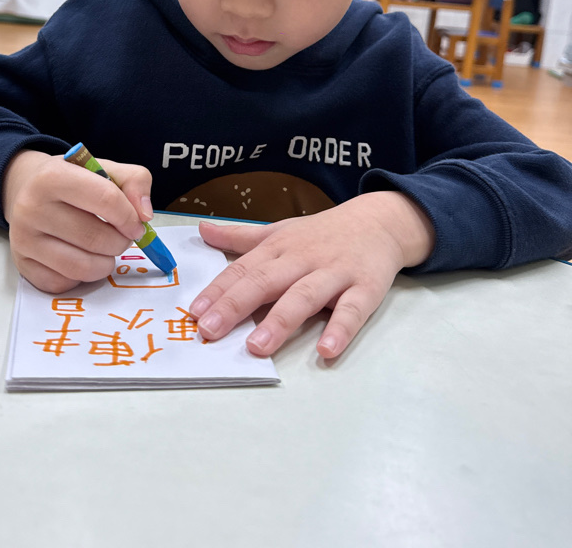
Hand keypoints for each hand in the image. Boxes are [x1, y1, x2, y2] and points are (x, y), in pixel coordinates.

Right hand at [2, 149, 152, 293]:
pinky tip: (82, 257)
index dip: (130, 217)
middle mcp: (31, 207)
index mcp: (53, 176)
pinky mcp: (23, 265)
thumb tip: (145, 215)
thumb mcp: (103, 167)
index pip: (106, 199)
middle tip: (122, 237)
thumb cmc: (72, 179)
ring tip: (106, 249)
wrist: (27, 188)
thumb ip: (135, 181)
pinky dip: (82, 276)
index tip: (137, 224)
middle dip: (120, 242)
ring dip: (106, 263)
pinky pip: (65, 283)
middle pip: (95, 238)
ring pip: (82, 267)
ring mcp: (24, 239)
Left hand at [189, 191, 434, 358]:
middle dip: (235, 306)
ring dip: (280, 322)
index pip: (242, 270)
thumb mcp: (280, 230)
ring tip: (257, 347)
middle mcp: (302, 259)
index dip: (218, 291)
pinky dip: (340, 330)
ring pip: (304, 297)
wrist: (378, 222)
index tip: (194, 313)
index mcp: (278, 247)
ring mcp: (334, 273)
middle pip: (265, 282)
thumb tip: (202, 230)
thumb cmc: (321, 233)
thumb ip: (241, 236)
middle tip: (210, 332)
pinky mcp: (365, 288)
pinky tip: (327, 350)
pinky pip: (352, 311)